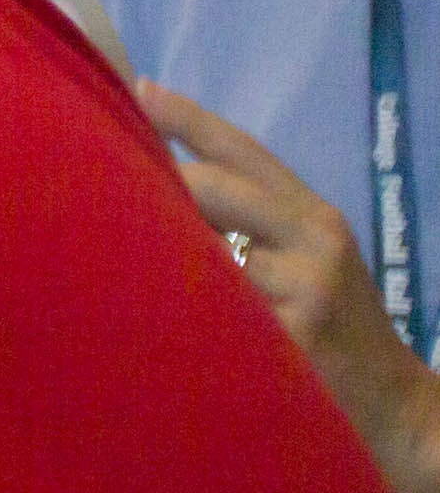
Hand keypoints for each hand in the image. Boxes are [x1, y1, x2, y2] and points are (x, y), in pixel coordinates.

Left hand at [143, 76, 439, 492]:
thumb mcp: (307, 262)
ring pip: (209, 250)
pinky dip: (182, 308)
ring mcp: (307, 288)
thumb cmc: (332, 327)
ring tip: (110, 254)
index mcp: (313, 215)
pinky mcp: (295, 338)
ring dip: (158, 251)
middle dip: (158, 187)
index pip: (246, 151)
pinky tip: (148, 315)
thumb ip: (253, 224)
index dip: (190, 118)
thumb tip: (163, 185)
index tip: (138, 87)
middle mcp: (314, 239)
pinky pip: (219, 310)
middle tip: (99, 188)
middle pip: (216, 188)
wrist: (394, 404)